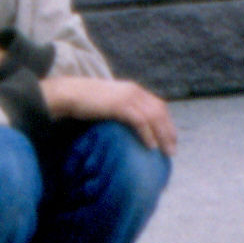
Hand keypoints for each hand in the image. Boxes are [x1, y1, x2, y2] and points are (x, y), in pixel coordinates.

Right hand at [43, 74, 177, 153]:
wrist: (72, 94)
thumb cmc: (88, 102)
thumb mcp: (110, 104)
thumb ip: (122, 111)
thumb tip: (130, 129)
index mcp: (133, 90)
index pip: (158, 105)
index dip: (167, 122)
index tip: (171, 138)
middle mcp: (134, 91)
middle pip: (160, 111)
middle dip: (169, 131)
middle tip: (171, 150)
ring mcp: (127, 97)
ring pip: (153, 116)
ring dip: (162, 135)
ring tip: (165, 151)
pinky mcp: (119, 105)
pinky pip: (139, 121)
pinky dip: (147, 134)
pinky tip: (150, 146)